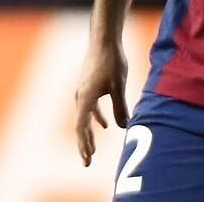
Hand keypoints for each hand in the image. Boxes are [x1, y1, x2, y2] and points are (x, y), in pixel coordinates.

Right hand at [74, 42, 130, 165]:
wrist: (104, 39)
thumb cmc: (111, 61)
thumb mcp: (119, 86)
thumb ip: (120, 107)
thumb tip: (123, 127)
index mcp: (85, 98)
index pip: (81, 127)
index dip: (83, 144)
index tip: (87, 159)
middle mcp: (80, 96)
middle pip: (80, 125)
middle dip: (84, 144)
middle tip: (87, 163)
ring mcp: (83, 90)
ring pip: (84, 117)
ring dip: (89, 133)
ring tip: (93, 150)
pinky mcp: (88, 86)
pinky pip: (89, 107)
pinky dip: (96, 118)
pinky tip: (106, 126)